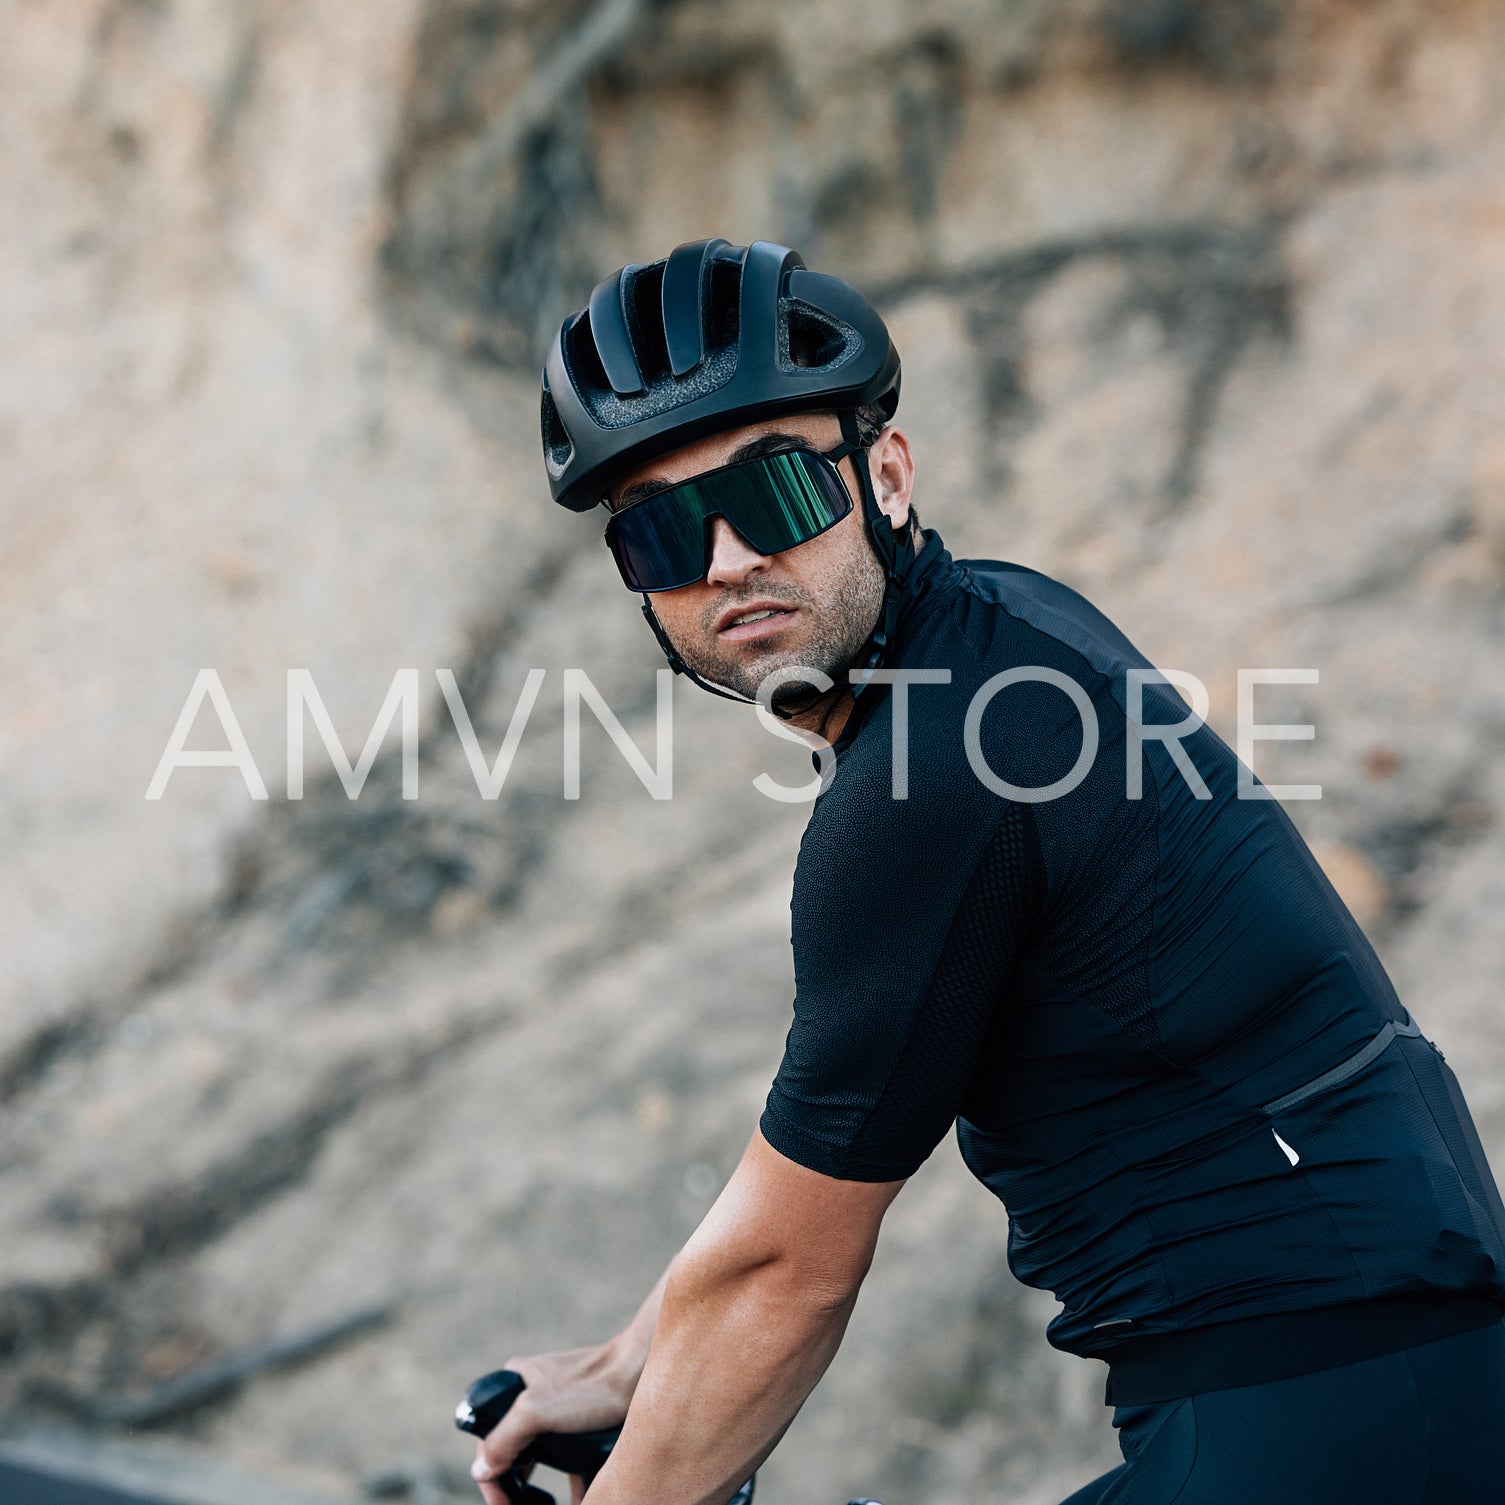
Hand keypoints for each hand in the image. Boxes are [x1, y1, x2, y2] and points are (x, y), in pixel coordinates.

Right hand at [471, 1342, 634, 1504]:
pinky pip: (569, 1458)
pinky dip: (572, 1484)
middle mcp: (533, 1392)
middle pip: (512, 1450)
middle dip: (514, 1487)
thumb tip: (480, 1470)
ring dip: (539, 1489)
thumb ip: (503, 1439)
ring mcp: (559, 1407)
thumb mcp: (538, 1410)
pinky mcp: (583, 1420)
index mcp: (515, 1382)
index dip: (491, 1478)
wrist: (646, 1370)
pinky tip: (577, 1502)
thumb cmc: (594, 1386)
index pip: (488, 1439)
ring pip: (540, 1457)